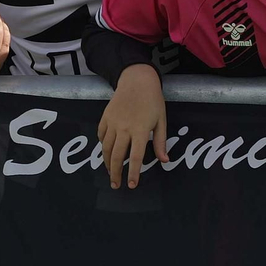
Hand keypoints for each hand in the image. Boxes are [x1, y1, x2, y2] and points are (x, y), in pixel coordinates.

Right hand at [98, 64, 168, 188]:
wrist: (136, 80)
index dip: (134, 173)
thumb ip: (160, 142)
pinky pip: (101, 135)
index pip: (136, 157)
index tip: (132, 185)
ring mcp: (112, 123)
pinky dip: (102, 146)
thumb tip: (164, 160)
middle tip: (116, 185)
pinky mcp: (105, 117)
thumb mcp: (161, 120)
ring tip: (110, 172)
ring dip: (107, 162)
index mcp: (140, 130)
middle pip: (117, 156)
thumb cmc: (153, 100)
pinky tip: (106, 152)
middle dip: (115, 173)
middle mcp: (124, 128)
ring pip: (106, 148)